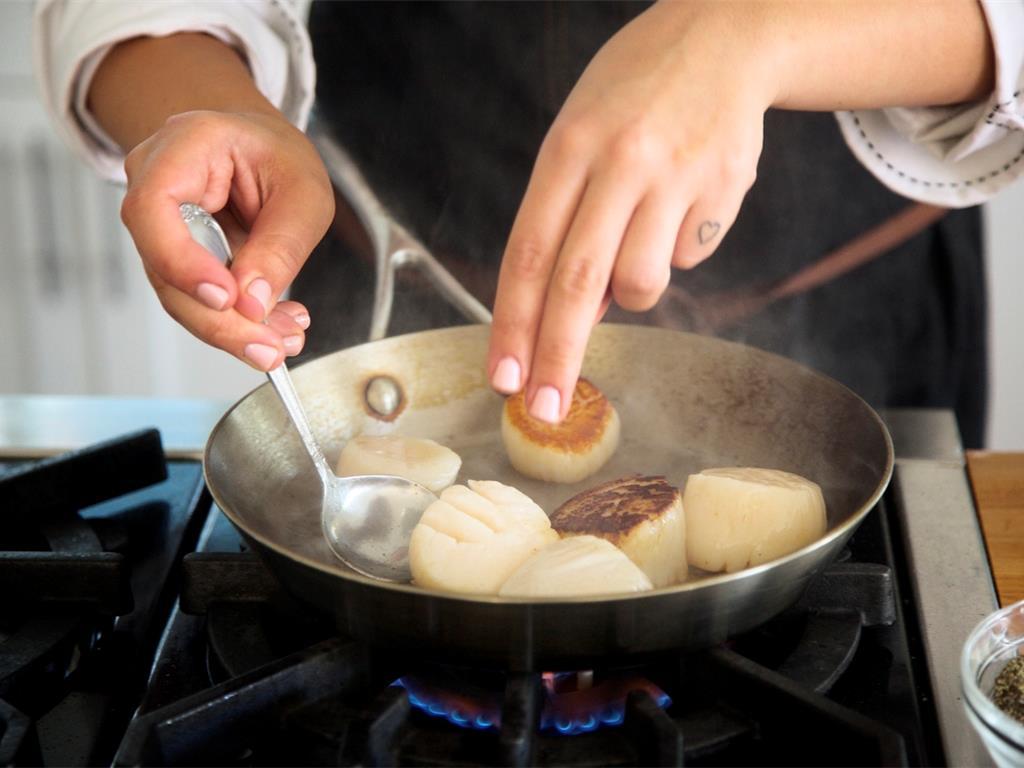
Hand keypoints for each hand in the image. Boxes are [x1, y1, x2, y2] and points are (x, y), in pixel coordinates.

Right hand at [120, 109, 333, 370]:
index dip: (181, 262)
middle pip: (164, 267)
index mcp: (185, 145)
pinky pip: (197, 299)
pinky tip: (276, 328)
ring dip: (234, 329)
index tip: (226, 299)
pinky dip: (238, 321)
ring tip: (284, 342)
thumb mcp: (304, 194)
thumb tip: (253, 304)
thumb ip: (280, 246)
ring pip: (179, 295)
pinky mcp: (176, 258)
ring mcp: (159, 225)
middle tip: (268, 349)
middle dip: (220, 321)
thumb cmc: (280, 157)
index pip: (153, 207)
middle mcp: (155, 183)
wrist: (265, 151)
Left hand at [487, 2, 773, 420]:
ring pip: (642, 284)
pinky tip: (683, 200)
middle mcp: (622, 163)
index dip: (512, 324)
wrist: (729, 36)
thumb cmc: (635, 94)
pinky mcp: (725, 191)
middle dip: (557, 356)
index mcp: (570, 147)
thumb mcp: (580, 134)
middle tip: (543, 408)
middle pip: (577, 283)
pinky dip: (679, 247)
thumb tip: (575, 312)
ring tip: (640, 232)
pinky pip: (689, 257)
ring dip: (632, 287)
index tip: (502, 376)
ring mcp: (677, 178)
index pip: (528, 253)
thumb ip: (566, 219)